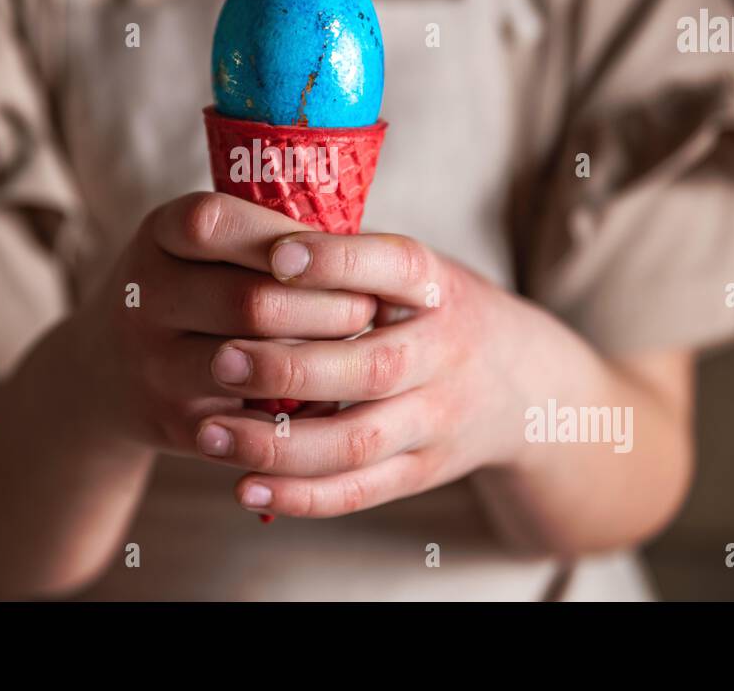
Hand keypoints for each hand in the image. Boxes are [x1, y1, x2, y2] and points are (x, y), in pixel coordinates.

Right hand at [68, 192, 377, 454]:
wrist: (104, 373)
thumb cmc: (191, 290)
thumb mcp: (203, 248)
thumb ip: (266, 237)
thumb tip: (368, 251)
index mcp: (158, 235)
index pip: (216, 224)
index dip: (281, 238)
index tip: (333, 252)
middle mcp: (143, 296)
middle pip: (249, 301)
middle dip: (326, 306)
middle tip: (371, 309)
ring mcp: (151, 363)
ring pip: (252, 364)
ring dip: (318, 359)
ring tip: (357, 351)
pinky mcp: (170, 420)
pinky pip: (248, 419)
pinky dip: (296, 409)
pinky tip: (328, 396)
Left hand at [189, 230, 539, 517]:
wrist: (524, 384)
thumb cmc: (428, 311)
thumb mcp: (409, 271)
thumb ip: (344, 261)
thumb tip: (238, 239)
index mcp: (434, 285)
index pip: (391, 267)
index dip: (335, 262)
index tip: (273, 255)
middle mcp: (443, 352)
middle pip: (371, 368)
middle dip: (289, 368)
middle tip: (219, 359)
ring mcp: (437, 418)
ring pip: (357, 442)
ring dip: (278, 445)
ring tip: (209, 433)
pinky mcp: (422, 470)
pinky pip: (360, 491)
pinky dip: (301, 496)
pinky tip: (244, 488)